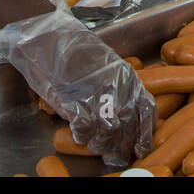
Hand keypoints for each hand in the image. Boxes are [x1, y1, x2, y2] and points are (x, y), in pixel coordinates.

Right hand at [0, 8, 155, 164]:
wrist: (47, 37)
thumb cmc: (74, 51)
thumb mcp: (106, 65)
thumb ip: (118, 86)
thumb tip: (126, 114)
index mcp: (127, 76)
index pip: (146, 110)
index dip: (145, 134)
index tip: (142, 149)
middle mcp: (116, 85)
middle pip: (127, 126)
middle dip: (123, 146)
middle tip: (116, 157)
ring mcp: (95, 92)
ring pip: (108, 131)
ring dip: (102, 145)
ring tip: (97, 148)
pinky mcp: (73, 99)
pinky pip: (84, 128)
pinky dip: (82, 137)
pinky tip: (78, 136)